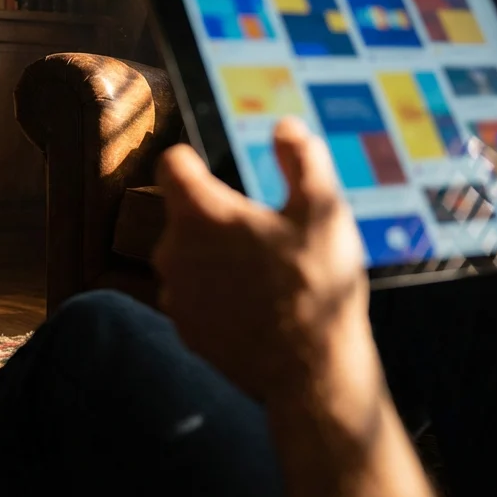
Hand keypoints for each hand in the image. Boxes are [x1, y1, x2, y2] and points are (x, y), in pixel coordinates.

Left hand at [153, 117, 374, 401]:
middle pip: (182, 213)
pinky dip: (213, 294)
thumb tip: (285, 125)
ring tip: (260, 271)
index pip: (173, 163)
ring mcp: (174, 294)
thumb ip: (303, 159)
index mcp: (201, 213)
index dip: (194, 159)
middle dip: (213, 214)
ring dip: (211, 256)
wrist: (310, 370)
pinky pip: (192, 296)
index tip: (215, 166)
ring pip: (185, 257)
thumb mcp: (323, 211)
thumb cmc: (317, 283)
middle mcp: (173, 250)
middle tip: (260, 230)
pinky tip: (253, 305)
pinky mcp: (183, 329)